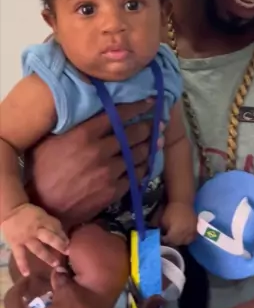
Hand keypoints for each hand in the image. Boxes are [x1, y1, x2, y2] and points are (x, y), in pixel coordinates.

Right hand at [2, 204, 68, 274]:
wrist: (11, 211)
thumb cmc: (31, 214)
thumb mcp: (44, 215)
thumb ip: (53, 225)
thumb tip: (65, 237)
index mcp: (44, 221)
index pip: (56, 228)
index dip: (64, 236)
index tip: (72, 244)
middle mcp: (36, 230)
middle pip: (49, 237)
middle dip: (59, 245)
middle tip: (68, 252)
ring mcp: (26, 238)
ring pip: (38, 248)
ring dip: (47, 257)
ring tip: (55, 264)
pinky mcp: (16, 244)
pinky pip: (19, 255)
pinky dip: (22, 265)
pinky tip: (27, 273)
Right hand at [25, 100, 154, 227]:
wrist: (43, 205)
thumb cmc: (41, 171)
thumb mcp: (49, 141)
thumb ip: (72, 127)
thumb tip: (88, 113)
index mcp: (84, 134)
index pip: (117, 115)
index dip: (136, 107)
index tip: (149, 102)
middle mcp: (100, 150)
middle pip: (132, 134)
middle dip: (147, 127)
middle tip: (157, 123)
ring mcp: (108, 171)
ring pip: (137, 155)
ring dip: (149, 147)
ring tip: (157, 141)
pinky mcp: (113, 190)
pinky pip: (135, 176)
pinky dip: (142, 168)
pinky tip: (146, 164)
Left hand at [162, 202, 197, 245]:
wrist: (182, 203)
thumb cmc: (171, 211)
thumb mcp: (163, 220)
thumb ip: (162, 230)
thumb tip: (161, 236)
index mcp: (176, 231)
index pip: (169, 240)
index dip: (165, 240)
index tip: (162, 238)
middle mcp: (185, 233)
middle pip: (178, 242)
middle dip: (172, 242)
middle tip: (168, 239)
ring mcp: (192, 231)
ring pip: (186, 242)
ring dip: (180, 242)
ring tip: (176, 239)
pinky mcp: (196, 228)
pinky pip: (192, 238)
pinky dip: (188, 239)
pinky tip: (184, 237)